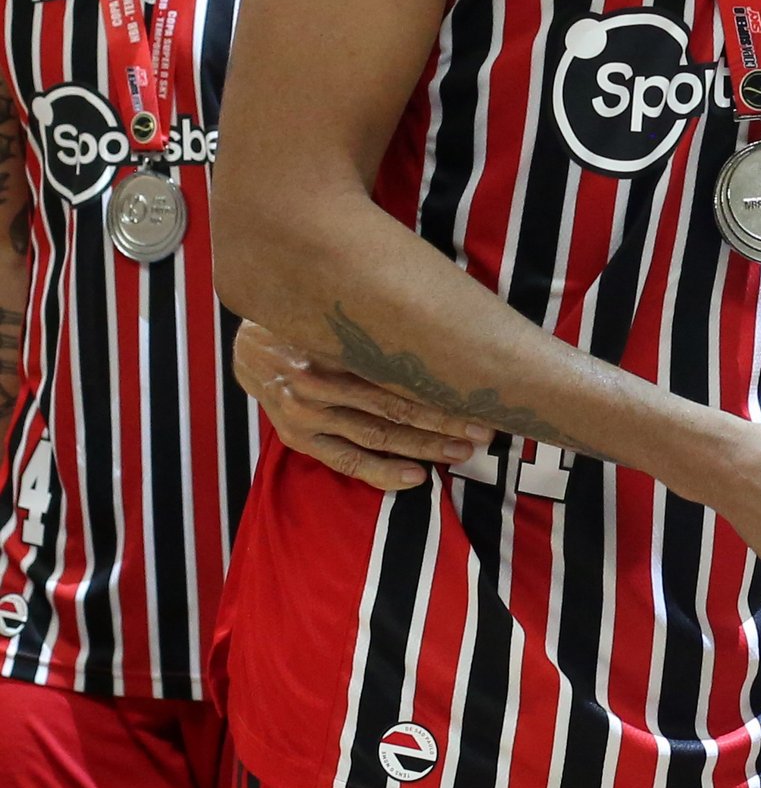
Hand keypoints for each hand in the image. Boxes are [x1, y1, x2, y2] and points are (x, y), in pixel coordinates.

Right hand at [236, 323, 490, 492]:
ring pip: (376, 435)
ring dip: (423, 447)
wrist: (250, 347)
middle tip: (483, 431)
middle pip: (393, 405)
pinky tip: (415, 477)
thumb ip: (383, 319)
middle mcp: (318, 380)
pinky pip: (346, 460)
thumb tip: (449, 316)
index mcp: (334, 342)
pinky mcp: (297, 437)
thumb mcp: (341, 311)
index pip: (399, 370)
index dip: (443, 385)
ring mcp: (306, 413)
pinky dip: (381, 471)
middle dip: (443, 420)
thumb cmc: (311, 323)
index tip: (483, 394)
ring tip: (461, 452)